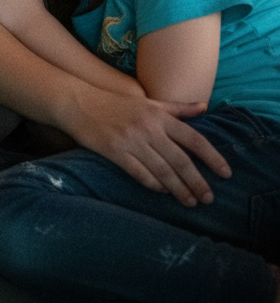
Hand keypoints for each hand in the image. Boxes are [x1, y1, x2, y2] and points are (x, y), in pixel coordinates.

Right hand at [66, 88, 230, 206]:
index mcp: (159, 115)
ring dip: (179, 189)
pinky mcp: (114, 151)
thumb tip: (205, 107)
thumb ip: (176, 108)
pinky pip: (139, 173)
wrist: (77, 101)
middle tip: (209, 198)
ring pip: (163, 170)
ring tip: (190, 202)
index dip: (213, 157)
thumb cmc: (113, 102)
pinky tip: (162, 191)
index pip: (194, 139)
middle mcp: (148, 128)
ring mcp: (131, 140)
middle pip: (181, 160)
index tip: (226, 173)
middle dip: (198, 182)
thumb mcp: (146, 101)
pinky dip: (153, 184)